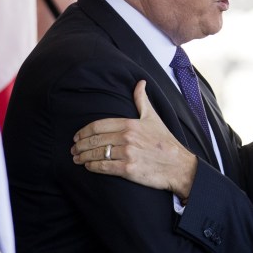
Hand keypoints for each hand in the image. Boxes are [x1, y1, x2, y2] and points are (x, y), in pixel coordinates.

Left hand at [72, 80, 197, 198]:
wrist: (179, 166)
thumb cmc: (166, 142)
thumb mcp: (154, 118)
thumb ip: (142, 100)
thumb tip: (140, 82)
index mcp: (130, 124)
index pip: (98, 126)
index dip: (83, 132)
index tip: (77, 137)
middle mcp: (127, 137)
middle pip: (94, 140)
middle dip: (80, 145)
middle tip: (73, 149)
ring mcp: (127, 153)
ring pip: (97, 154)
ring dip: (83, 157)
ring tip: (77, 159)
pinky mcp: (128, 169)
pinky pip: (104, 167)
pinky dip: (93, 167)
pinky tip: (88, 166)